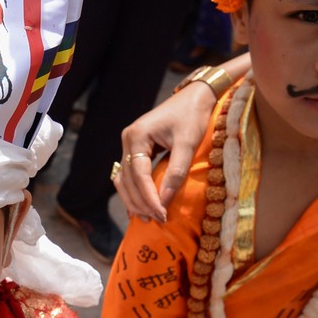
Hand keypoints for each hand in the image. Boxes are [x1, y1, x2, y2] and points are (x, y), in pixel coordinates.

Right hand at [115, 82, 211, 222]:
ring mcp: (129, 144)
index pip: (138, 175)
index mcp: (137, 136)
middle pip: (127, 180)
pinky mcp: (135, 149)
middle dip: (140, 202)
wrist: (194, 96)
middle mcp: (127, 140)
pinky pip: (129, 175)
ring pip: (123, 179)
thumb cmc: (193, 116)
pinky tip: (141, 206)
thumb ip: (176, 172)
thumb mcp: (187, 144)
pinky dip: (134, 192)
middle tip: (155, 221)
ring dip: (133, 200)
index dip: (148, 197)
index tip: (161, 215)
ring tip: (146, 218)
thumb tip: (164, 202)